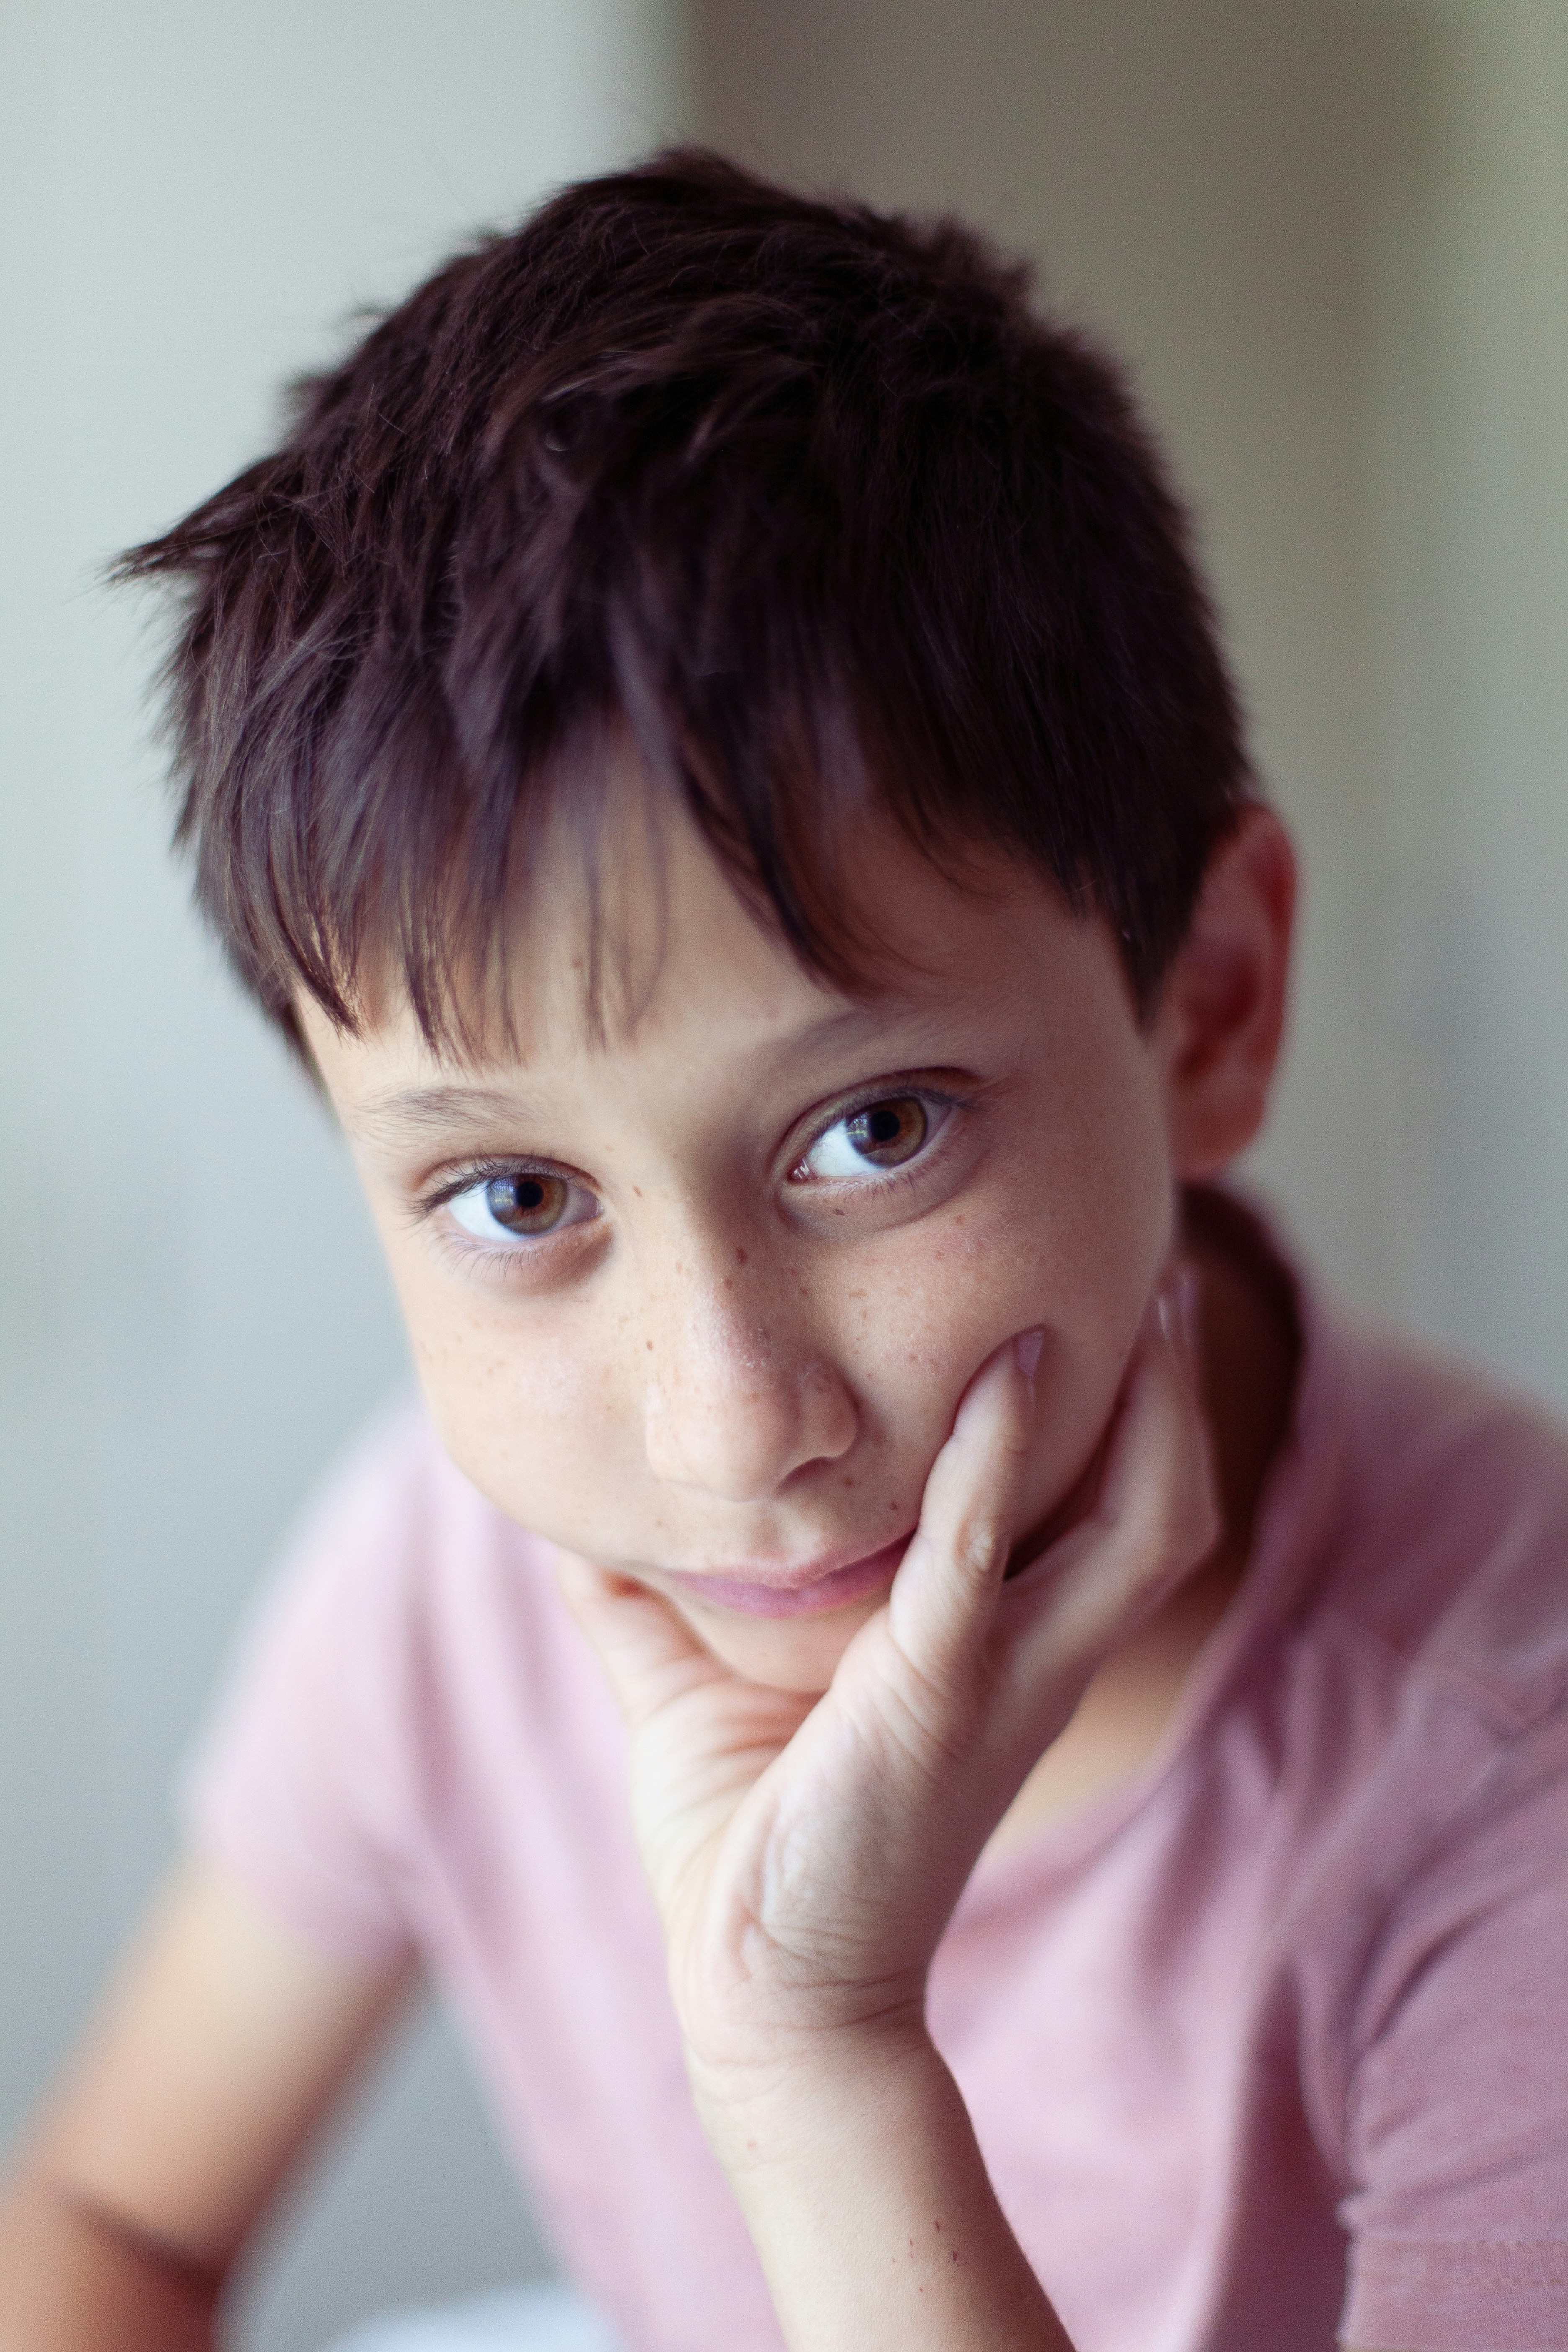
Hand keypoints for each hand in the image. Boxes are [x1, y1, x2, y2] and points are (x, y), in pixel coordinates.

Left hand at [555, 1274, 1217, 2127]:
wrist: (757, 1992)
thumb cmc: (747, 1847)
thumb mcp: (694, 1693)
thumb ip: (650, 1603)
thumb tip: (577, 1520)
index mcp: (998, 1653)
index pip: (1104, 1516)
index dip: (1135, 1417)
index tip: (1105, 1307)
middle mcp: (1032, 1660)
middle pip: (1168, 1509)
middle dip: (1183, 1396)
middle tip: (1168, 1278)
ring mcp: (1001, 1678)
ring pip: (1141, 1527)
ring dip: (1156, 1410)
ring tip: (1148, 1300)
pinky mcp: (941, 1695)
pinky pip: (988, 1552)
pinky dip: (1002, 1457)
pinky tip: (1010, 1372)